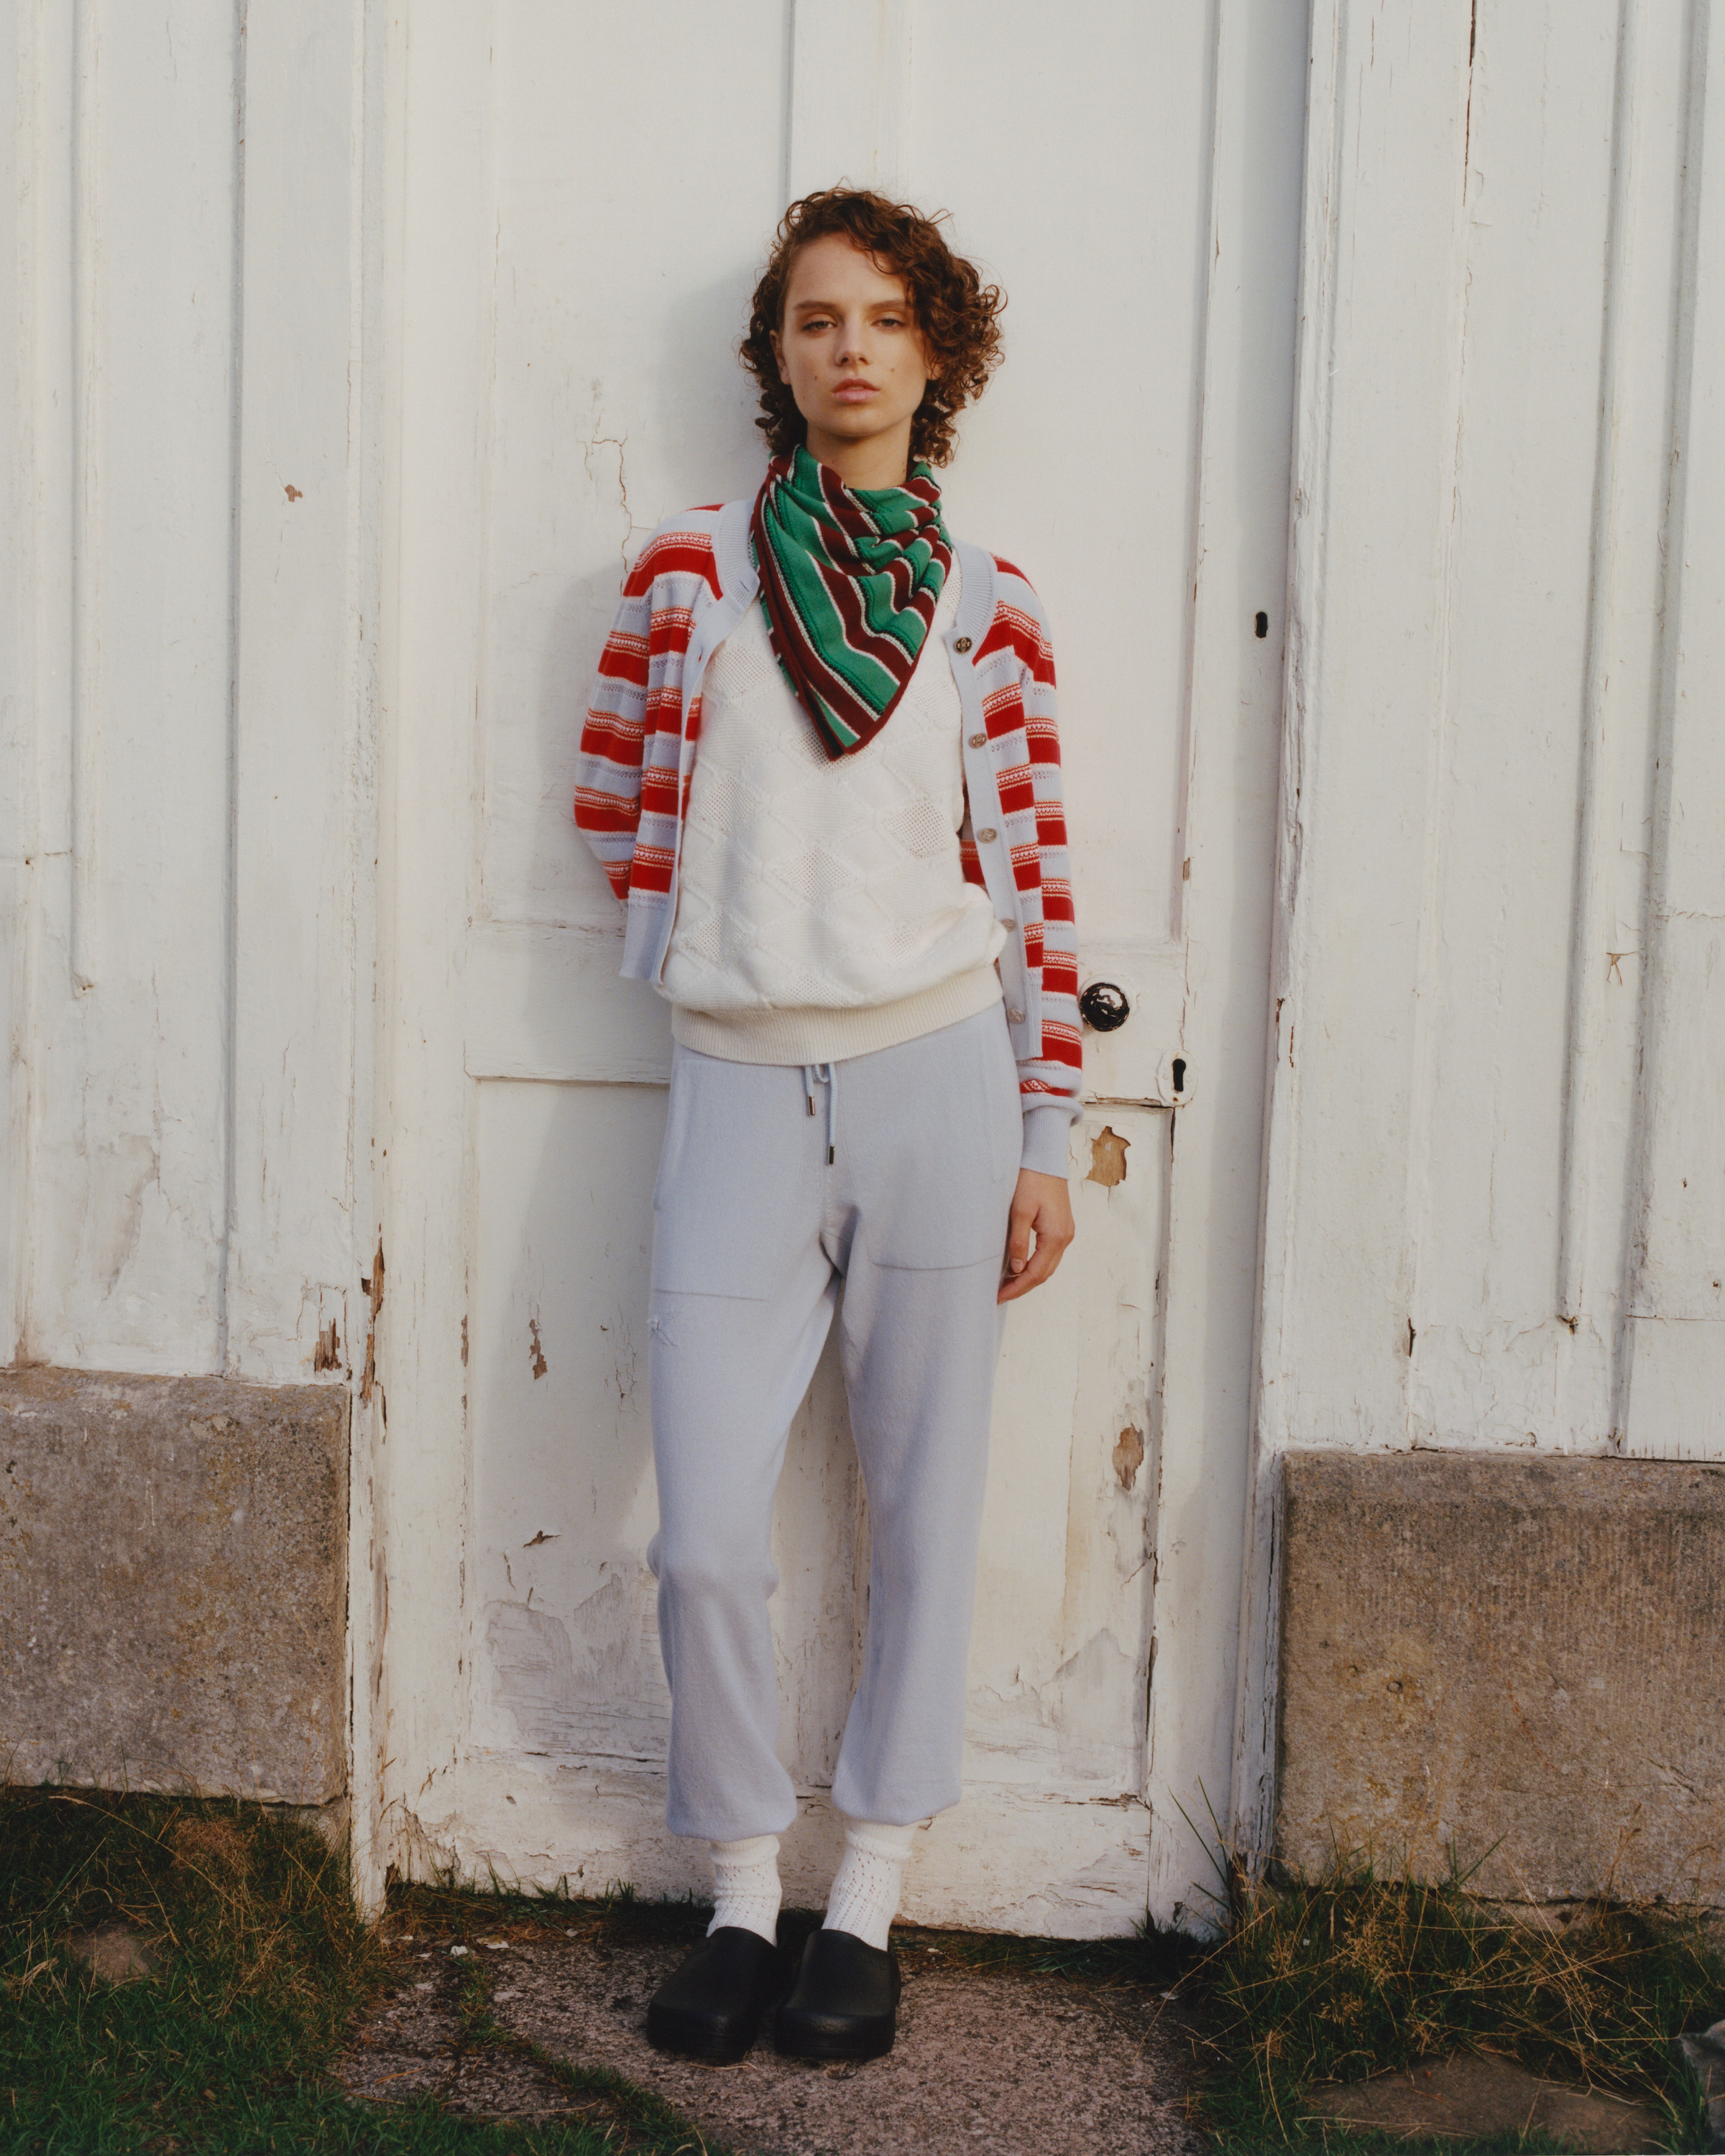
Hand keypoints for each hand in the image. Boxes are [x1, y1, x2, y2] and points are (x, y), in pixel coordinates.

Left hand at [998, 1169, 1075, 1303]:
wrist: (1045, 1158)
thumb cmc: (1032, 1179)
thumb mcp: (1020, 1211)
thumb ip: (1018, 1241)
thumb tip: (1017, 1268)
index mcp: (1056, 1236)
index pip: (1036, 1273)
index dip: (1017, 1288)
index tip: (999, 1297)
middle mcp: (1065, 1237)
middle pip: (1044, 1273)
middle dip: (1022, 1287)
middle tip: (1000, 1295)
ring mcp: (1065, 1232)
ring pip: (1048, 1265)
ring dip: (1029, 1277)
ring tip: (1007, 1284)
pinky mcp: (1061, 1226)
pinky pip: (1049, 1254)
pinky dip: (1035, 1264)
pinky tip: (1020, 1265)